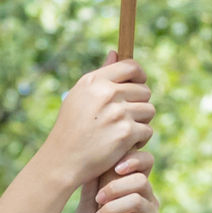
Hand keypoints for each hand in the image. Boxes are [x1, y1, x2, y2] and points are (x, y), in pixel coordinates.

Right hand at [0, 58, 155, 212]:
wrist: (62, 161)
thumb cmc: (70, 129)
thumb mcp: (79, 96)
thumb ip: (101, 75)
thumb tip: (115, 52)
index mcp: (94, 81)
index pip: (131, 67)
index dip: (140, 76)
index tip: (138, 86)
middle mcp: (107, 93)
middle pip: (144, 91)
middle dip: (139, 105)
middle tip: (125, 119)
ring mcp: (118, 113)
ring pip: (149, 111)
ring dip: (141, 123)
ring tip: (123, 132)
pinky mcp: (126, 133)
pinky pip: (147, 130)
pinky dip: (140, 140)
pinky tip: (125, 145)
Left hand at [68, 154, 158, 212]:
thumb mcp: (88, 199)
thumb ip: (95, 180)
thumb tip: (98, 157)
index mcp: (135, 185)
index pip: (146, 162)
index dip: (134, 159)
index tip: (115, 168)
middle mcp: (148, 199)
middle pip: (141, 181)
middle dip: (115, 188)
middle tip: (97, 200)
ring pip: (137, 201)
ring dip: (112, 209)